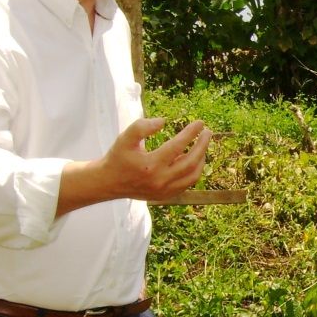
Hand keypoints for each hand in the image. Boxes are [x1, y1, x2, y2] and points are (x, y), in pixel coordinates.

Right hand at [58, 117, 211, 214]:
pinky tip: (195, 158)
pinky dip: (194, 170)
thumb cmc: (118, 157)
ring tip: (203, 144)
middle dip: (202, 145)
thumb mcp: (125, 138)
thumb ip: (141, 127)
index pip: (177, 146)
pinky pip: (187, 183)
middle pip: (190, 162)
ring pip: (193, 176)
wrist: (109, 182)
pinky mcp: (165, 195)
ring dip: (201, 159)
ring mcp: (164, 190)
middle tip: (207, 132)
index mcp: (150, 165)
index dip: (191, 133)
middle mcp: (159, 180)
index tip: (200, 122)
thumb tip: (163, 121)